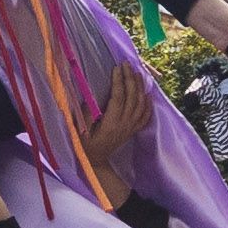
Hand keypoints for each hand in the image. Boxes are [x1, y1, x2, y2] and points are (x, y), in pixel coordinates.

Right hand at [78, 67, 153, 209]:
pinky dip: (148, 104)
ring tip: (137, 73)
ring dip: (140, 87)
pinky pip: (145, 116)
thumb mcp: (80, 131)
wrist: (96, 162)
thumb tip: (89, 95)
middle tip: (127, 64)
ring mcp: (130, 128)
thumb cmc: (85, 146)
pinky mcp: (133, 130)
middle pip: (131, 97)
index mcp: (111, 123)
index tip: (116, 68)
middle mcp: (124, 124)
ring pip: (140, 104)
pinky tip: (147, 93)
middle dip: (130, 79)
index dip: (118, 82)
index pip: (118, 98)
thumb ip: (86, 114)